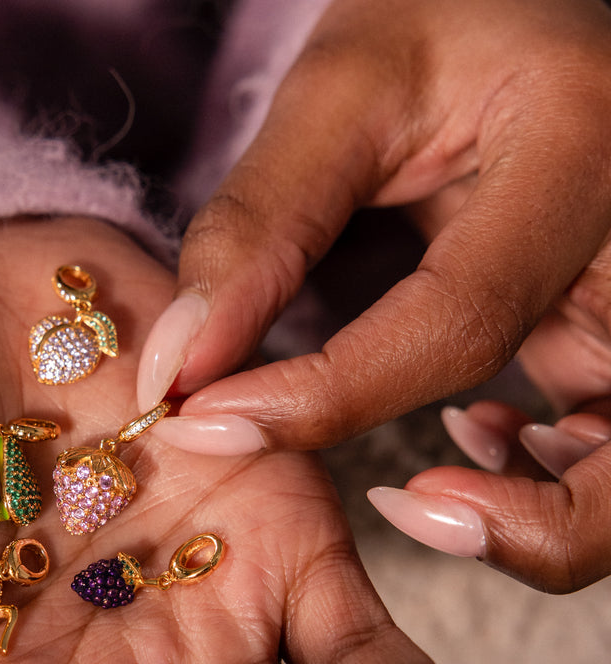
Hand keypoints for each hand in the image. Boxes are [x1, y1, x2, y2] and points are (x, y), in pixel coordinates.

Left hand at [135, 0, 610, 590]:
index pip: (457, 324)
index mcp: (584, 149)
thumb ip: (261, 224)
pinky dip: (546, 476)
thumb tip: (181, 365)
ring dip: (543, 514)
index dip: (321, 398)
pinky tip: (475, 437)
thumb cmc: (449, 16)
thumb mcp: (349, 87)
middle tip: (408, 508)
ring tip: (433, 488)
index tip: (206, 423)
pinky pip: (608, 439)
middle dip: (528, 524)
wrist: (531, 4)